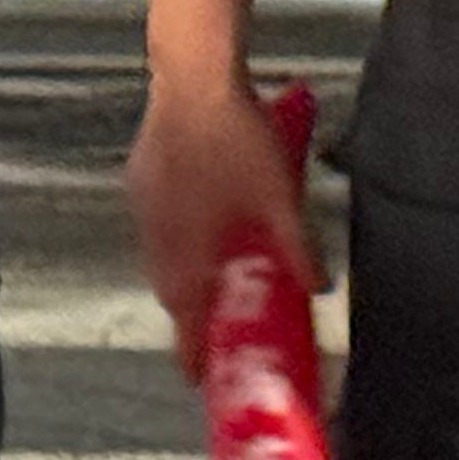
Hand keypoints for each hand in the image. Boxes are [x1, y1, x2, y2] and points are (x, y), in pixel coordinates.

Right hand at [125, 67, 324, 375]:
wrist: (194, 79)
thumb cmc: (237, 141)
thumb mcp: (281, 199)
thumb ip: (298, 250)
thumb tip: (319, 287)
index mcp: (188, 257)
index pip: (185, 327)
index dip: (193, 357)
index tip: (200, 379)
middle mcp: (157, 242)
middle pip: (171, 298)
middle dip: (193, 318)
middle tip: (217, 328)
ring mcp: (144, 212)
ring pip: (160, 262)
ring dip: (184, 276)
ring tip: (212, 274)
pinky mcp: (139, 184)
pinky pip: (156, 227)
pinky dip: (175, 237)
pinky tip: (199, 219)